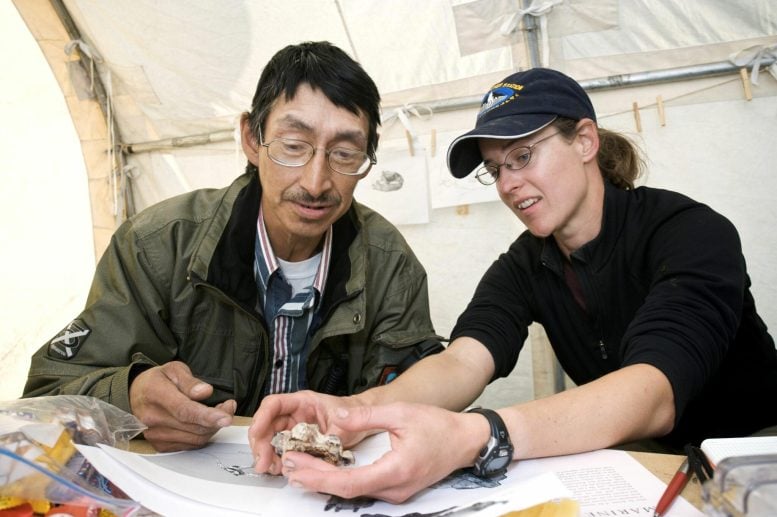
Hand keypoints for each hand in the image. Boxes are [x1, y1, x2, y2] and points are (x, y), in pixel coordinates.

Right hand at [129, 361, 235, 450]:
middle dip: (217, 419)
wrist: (135, 395)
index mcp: (156, 394)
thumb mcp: (174, 369)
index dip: (207, 416)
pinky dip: (203, 435)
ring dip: (212, 428)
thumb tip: (205, 392)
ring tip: (219, 413)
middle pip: (193, 427)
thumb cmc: (157, 380)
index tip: (226, 417)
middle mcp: (152, 418)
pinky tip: (205, 423)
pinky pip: (190, 445)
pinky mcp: (159, 445)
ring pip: (195, 438)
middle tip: (228, 407)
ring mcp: (154, 434)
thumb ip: (190, 381)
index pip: (184, 410)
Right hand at [248, 390, 365, 474]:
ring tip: (271, 468)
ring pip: (271, 439)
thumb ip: (331, 436)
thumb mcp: (346, 422)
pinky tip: (280, 469)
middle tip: (262, 462)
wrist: (364, 421)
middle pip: (267, 425)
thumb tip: (317, 449)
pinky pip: (281, 451)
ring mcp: (294, 429)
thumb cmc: (354, 413)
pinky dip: (277, 460)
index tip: (256, 433)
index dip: (261, 417)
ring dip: (267, 455)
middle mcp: (294, 414)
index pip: (274, 404)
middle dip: (261, 444)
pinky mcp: (297, 443)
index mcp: (303, 402)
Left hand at [279, 403, 484, 502]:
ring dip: (326, 481)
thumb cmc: (438, 426)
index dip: (320, 478)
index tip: (297, 467)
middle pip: (346, 491)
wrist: (466, 441)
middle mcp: (395, 489)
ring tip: (300, 467)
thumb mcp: (402, 412)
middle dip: (315, 480)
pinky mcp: (397, 490)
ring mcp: (397, 493)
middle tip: (288, 466)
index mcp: (396, 470)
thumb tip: (337, 417)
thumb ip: (367, 416)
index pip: (349, 483)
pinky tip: (326, 470)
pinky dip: (342, 480)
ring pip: (354, 493)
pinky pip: (364, 489)